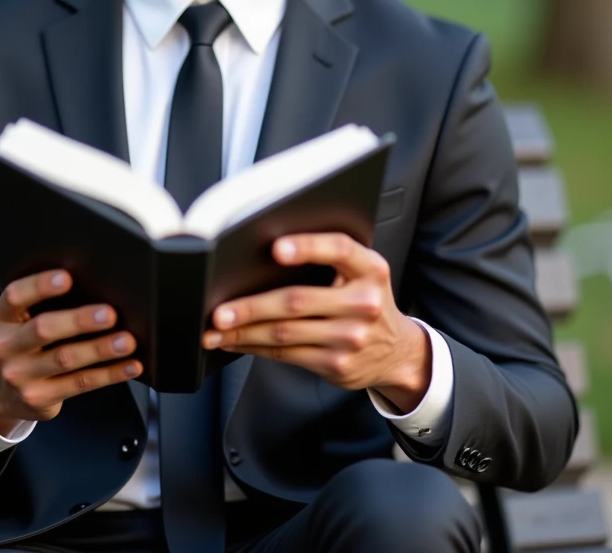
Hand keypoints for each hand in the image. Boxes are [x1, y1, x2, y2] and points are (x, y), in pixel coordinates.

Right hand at [0, 269, 141, 434]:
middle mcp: (4, 346)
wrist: (1, 392)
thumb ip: (40, 304)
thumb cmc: (21, 343)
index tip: (67, 277)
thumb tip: (93, 285)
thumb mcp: (17, 321)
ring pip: (66, 359)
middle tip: (109, 314)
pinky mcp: (38, 398)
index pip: (15, 296)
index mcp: (0, 317)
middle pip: (43, 329)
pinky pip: (80, 384)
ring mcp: (19, 376)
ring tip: (127, 341)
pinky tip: (130, 365)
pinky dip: (110, 374)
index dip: (39, 285)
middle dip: (79, 320)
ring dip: (100, 349)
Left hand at [202, 233, 430, 411]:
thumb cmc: (365, 298)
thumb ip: (329, 259)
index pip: (338, 249)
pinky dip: (254, 347)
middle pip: (297, 301)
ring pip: (284, 333)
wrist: (397, 351)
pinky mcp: (336, 364)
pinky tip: (235, 342)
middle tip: (219, 309)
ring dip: (243, 332)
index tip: (275, 249)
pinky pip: (286, 354)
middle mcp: (364, 303)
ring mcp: (351, 337)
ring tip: (214, 329)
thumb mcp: (362, 272)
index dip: (307, 247)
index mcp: (370, 268)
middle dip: (252, 306)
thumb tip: (264, 255)